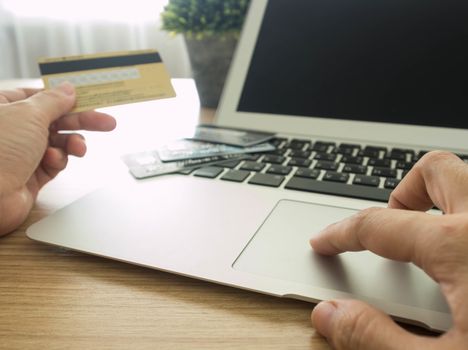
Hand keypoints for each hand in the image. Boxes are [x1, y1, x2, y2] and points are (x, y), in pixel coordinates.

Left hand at [0, 83, 115, 235]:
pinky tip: (53, 161)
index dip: (65, 97)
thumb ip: (53, 101)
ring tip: (79, 148)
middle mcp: (11, 128)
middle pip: (54, 119)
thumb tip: (68, 89)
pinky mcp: (30, 173)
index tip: (89, 99)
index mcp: (3, 106)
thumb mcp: (30, 114)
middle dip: (82, 122)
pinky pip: (55, 161)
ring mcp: (21, 151)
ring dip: (72, 143)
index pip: (40, 96)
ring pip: (58, 141)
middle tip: (106, 122)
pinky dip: (58, 160)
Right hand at [310, 151, 467, 349]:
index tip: (324, 241)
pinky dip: (462, 217)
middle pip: (434, 170)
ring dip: (438, 197)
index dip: (341, 233)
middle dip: (402, 193)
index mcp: (461, 246)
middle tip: (391, 228)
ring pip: (467, 179)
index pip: (378, 225)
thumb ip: (376, 338)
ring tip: (426, 235)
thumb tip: (329, 315)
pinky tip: (461, 261)